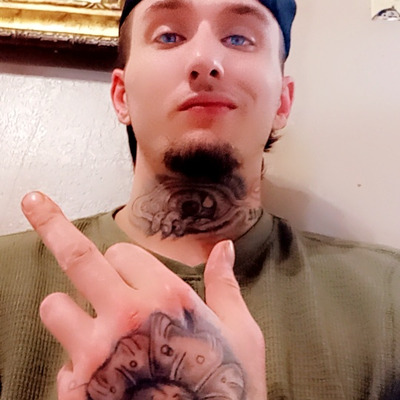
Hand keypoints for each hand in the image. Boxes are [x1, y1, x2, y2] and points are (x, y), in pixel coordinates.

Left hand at [22, 192, 265, 399]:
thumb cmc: (229, 388)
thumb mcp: (241, 332)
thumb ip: (224, 285)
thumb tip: (223, 249)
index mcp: (167, 298)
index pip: (124, 253)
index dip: (126, 260)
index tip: (130, 270)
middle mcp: (127, 319)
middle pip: (78, 257)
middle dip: (52, 224)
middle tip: (34, 201)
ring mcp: (98, 356)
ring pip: (54, 307)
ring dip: (65, 309)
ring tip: (87, 324)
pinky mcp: (81, 392)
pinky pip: (61, 364)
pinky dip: (75, 363)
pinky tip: (103, 376)